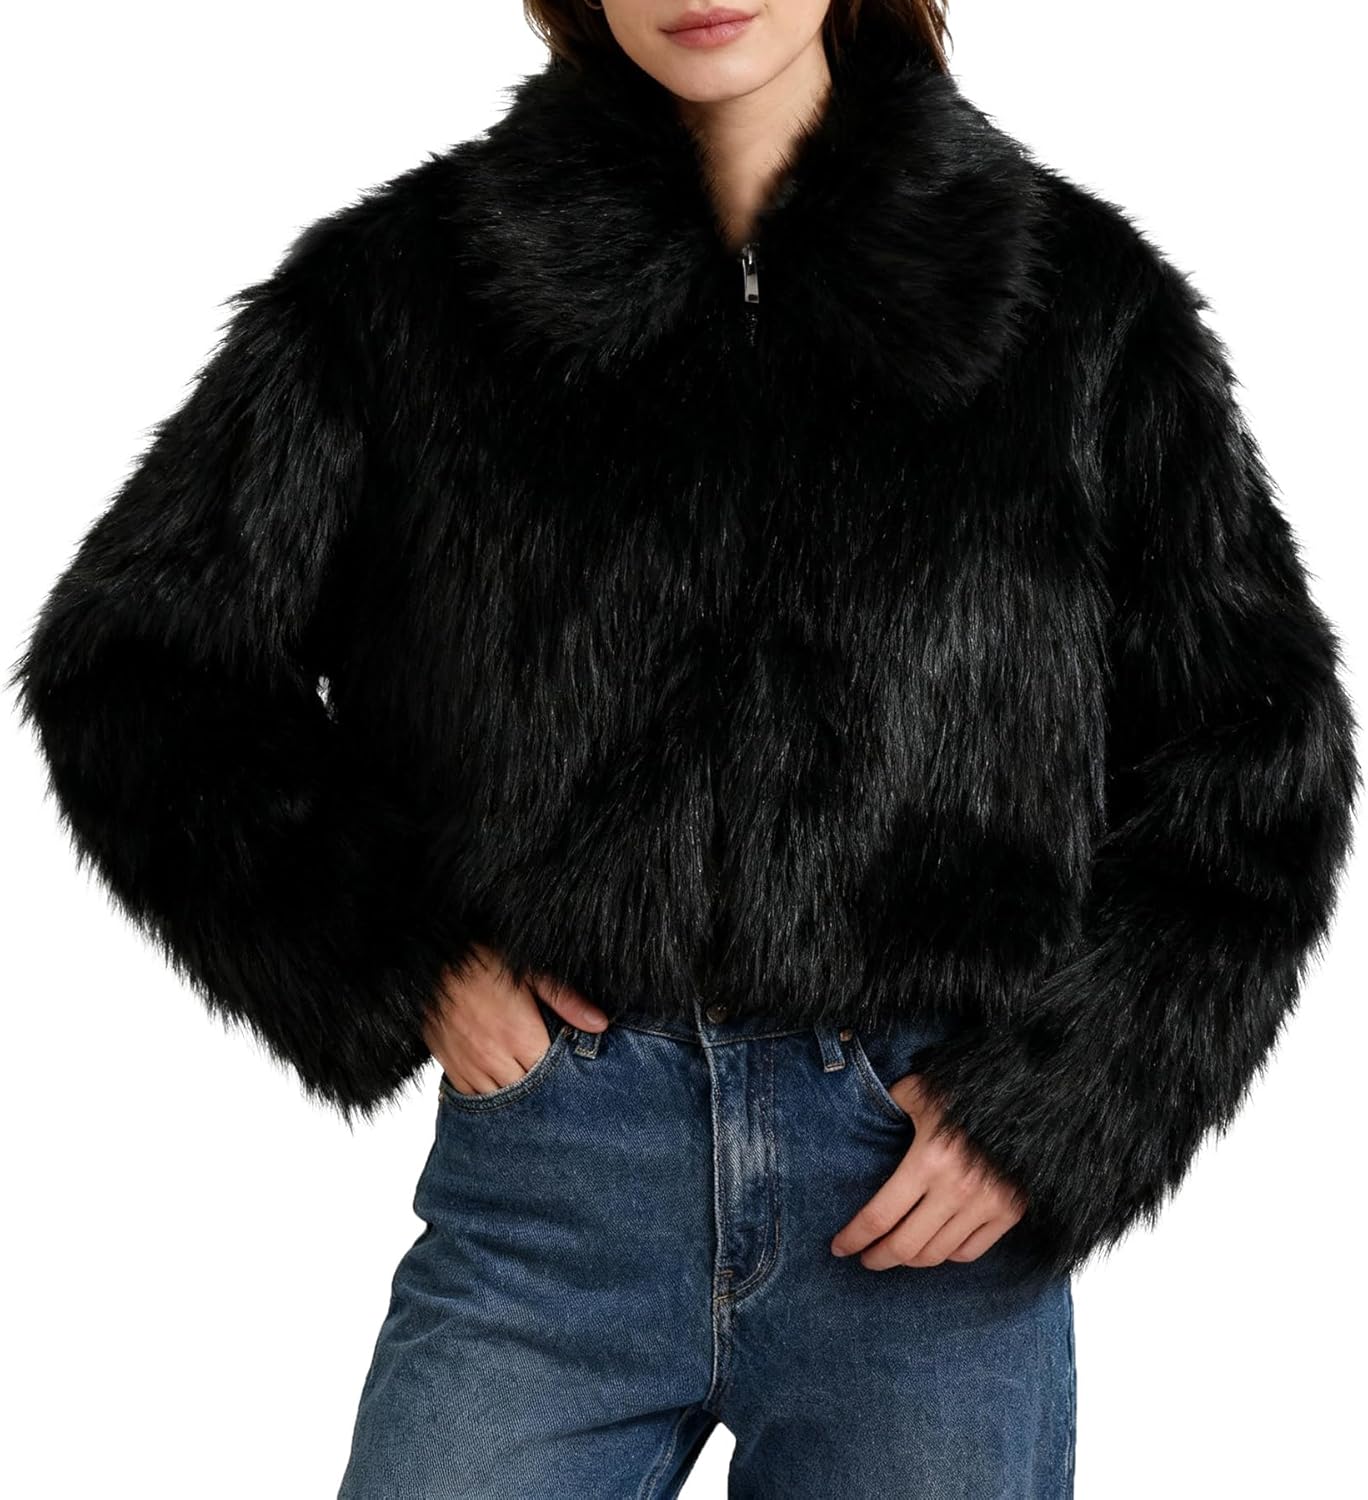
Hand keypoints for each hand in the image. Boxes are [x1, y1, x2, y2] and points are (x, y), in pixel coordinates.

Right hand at [422, 942, 609, 1096]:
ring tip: (529, 1084)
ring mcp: (470, 1067)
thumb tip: (600, 1025)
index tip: (573, 1072)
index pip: (553, 1076)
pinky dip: (489, 1096)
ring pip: (501, 1101)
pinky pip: (473, 1098)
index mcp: (520, 1036)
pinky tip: (501, 1085)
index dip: (565, 1076)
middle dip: (543, 1090)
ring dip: (516, 1096)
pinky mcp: (451, 1068)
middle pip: (529, 1094)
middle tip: (556, 1083)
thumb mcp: (532, 973)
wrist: (431, 960)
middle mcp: (495, 1059)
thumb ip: (567, 1002)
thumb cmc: (482, 960)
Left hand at [830, 1073, 1027, 1267]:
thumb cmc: (970, 1090)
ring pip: (937, 1254)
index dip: (854, 1237)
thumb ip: (893, 1103)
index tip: (838, 1247)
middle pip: (906, 1246)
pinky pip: (970, 1251)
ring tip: (895, 1253)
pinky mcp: (1010, 1213)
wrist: (1031, 1096)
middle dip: (878, 1257)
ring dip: (910, 1260)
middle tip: (865, 1259)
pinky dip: (947, 1255)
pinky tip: (934, 1246)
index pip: (879, 1216)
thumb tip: (872, 1111)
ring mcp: (986, 1205)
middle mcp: (956, 1190)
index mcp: (928, 1160)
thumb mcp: (922, 1090)